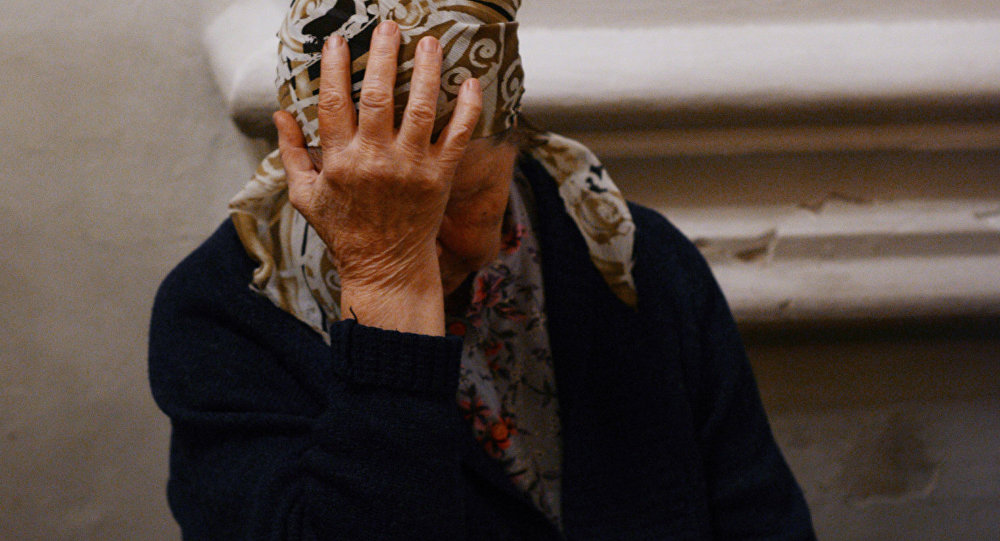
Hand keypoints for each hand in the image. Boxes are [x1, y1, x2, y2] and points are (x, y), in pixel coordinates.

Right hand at [275, 20, 483, 334]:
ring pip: (420, 108)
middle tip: (389, 27)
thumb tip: (280, 113)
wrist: (387, 267)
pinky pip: (457, 136)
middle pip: (378, 97)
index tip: (339, 41)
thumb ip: (292, 153)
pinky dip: (466, 109)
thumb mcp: (305, 196)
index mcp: (340, 161)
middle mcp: (375, 160)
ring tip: (429, 42)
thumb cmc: (345, 231)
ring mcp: (411, 168)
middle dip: (383, 56)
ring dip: (425, 71)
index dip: (335, 69)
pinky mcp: (440, 177)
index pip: (333, 104)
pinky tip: (470, 83)